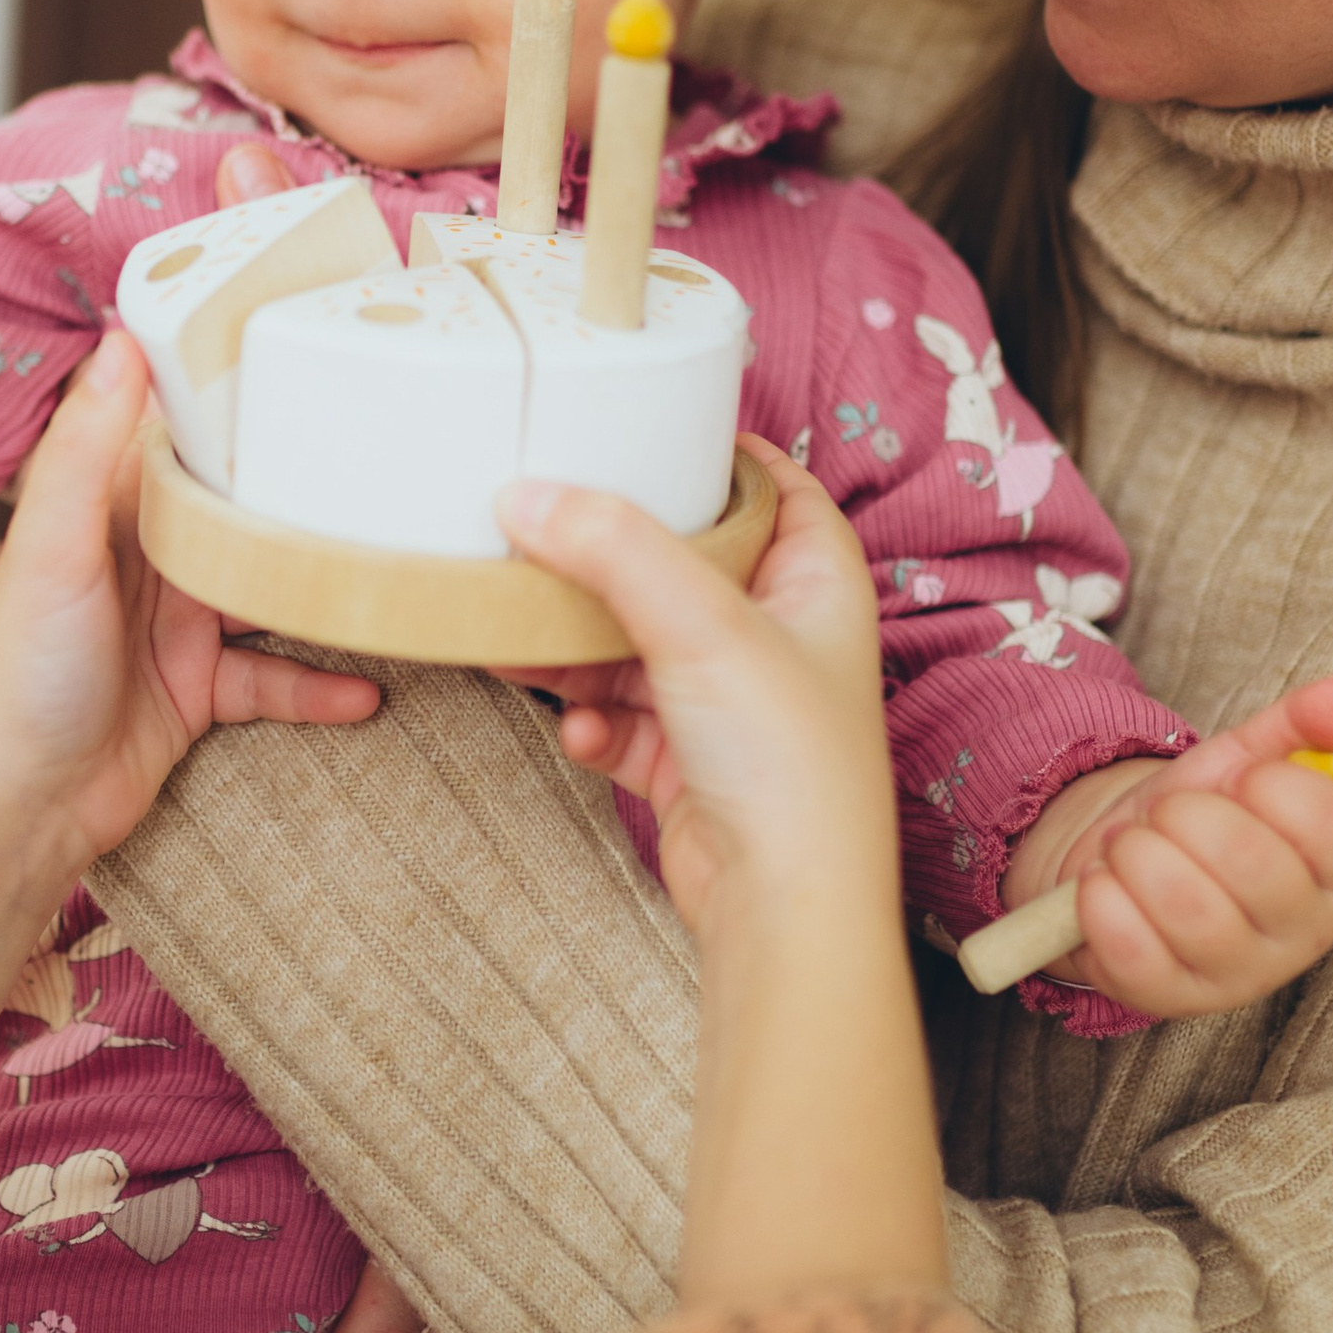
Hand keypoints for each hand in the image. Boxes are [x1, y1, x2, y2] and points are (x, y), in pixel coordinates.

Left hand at [0, 332, 379, 1210]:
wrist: (12, 809)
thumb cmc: (13, 678)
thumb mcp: (53, 549)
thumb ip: (86, 449)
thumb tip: (120, 339)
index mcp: (104, 509)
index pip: (176, 433)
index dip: (233, 397)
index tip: (303, 354)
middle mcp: (143, 559)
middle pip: (237, 509)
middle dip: (301, 491)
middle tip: (384, 464)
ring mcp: (174, 627)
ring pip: (268, 591)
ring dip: (323, 588)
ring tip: (394, 569)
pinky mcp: (197, 693)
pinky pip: (273, 680)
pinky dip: (319, 686)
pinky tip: (368, 689)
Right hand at [501, 437, 898, 940]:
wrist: (785, 907)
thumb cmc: (789, 763)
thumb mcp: (701, 625)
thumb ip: (613, 549)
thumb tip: (527, 495)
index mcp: (816, 580)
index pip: (772, 486)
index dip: (715, 455)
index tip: (643, 425)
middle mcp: (777, 634)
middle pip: (677, 564)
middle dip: (604, 556)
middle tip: (535, 526)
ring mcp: (728, 700)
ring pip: (633, 642)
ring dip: (575, 644)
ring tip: (516, 633)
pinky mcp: (686, 761)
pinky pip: (617, 716)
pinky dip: (590, 720)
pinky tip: (577, 732)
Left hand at [1001, 678, 1332, 1017]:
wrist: (1121, 866)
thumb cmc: (1198, 817)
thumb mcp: (1244, 760)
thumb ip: (1296, 726)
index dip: (1271, 787)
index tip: (1237, 779)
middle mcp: (1302, 933)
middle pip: (1253, 865)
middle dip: (1186, 816)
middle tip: (1165, 812)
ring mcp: (1239, 976)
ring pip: (1189, 910)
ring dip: (1138, 854)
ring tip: (1130, 845)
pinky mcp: (1172, 1000)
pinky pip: (1133, 950)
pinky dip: (1101, 900)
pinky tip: (1100, 882)